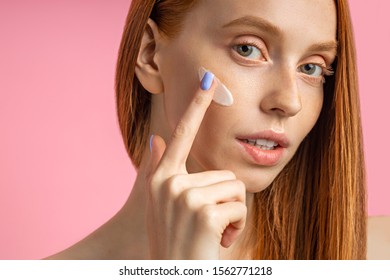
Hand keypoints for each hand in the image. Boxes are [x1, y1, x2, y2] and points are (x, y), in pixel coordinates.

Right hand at [145, 71, 246, 258]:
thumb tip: (156, 138)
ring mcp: (186, 197)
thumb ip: (157, 169)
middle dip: (223, 201)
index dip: (196, 105)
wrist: (173, 275)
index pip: (182, 133)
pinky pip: (240, 206)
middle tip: (205, 224)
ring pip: (235, 189)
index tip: (208, 79)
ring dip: (231, 214)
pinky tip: (217, 240)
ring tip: (211, 232)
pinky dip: (236, 227)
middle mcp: (170, 183)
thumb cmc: (172, 241)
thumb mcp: (158, 205)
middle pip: (223, 173)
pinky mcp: (204, 213)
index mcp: (161, 178)